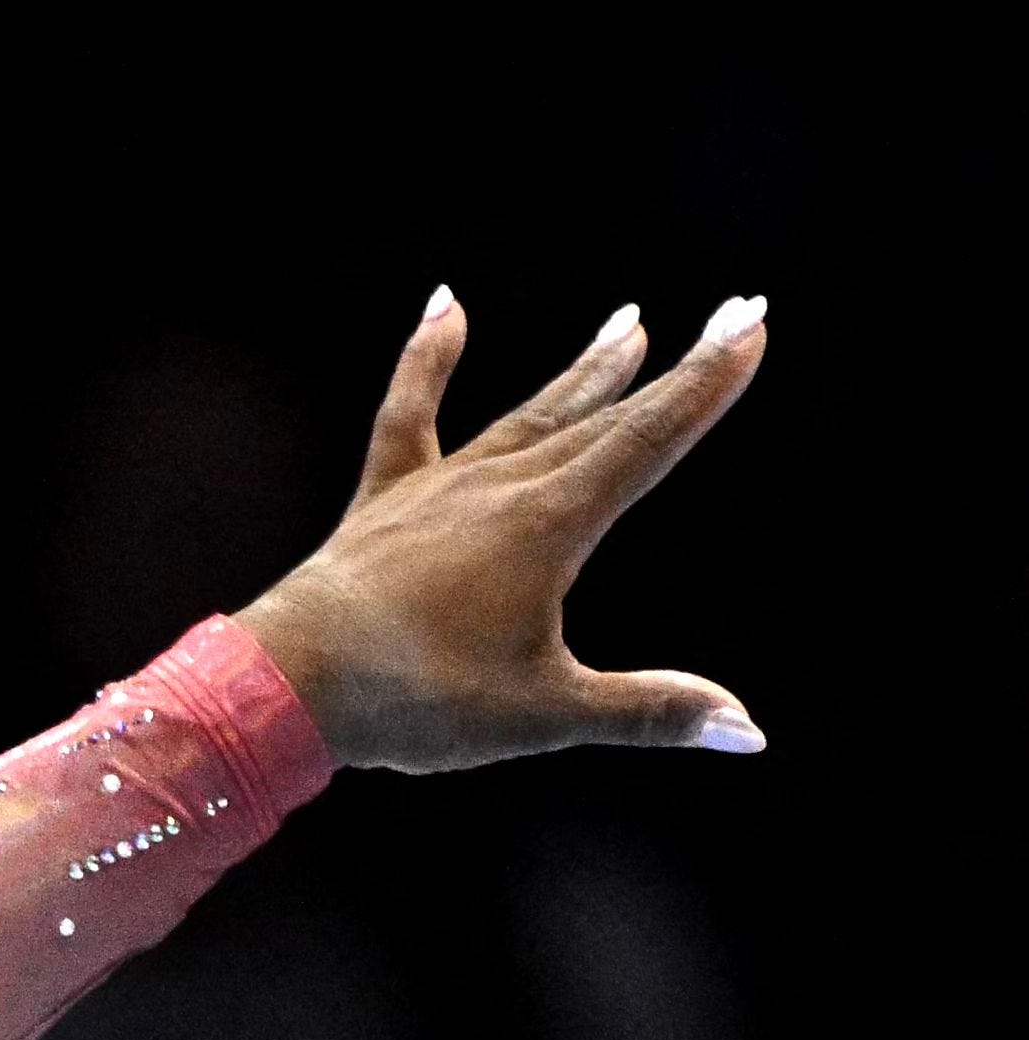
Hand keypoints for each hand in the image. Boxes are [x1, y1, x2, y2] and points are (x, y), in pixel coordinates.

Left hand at [232, 289, 767, 772]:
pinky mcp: (383, 501)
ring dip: (581, 374)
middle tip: (728, 315)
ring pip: (526, 416)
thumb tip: (751, 733)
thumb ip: (650, 711)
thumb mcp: (547, 712)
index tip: (748, 323)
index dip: (705, 384)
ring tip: (628, 324)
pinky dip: (427, 360)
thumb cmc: (417, 701)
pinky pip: (408, 415)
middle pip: (602, 419)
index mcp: (551, 526)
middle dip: (669, 371)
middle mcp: (499, 489)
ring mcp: (438, 489)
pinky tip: (446, 306)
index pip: (648, 441)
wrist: (288, 683)